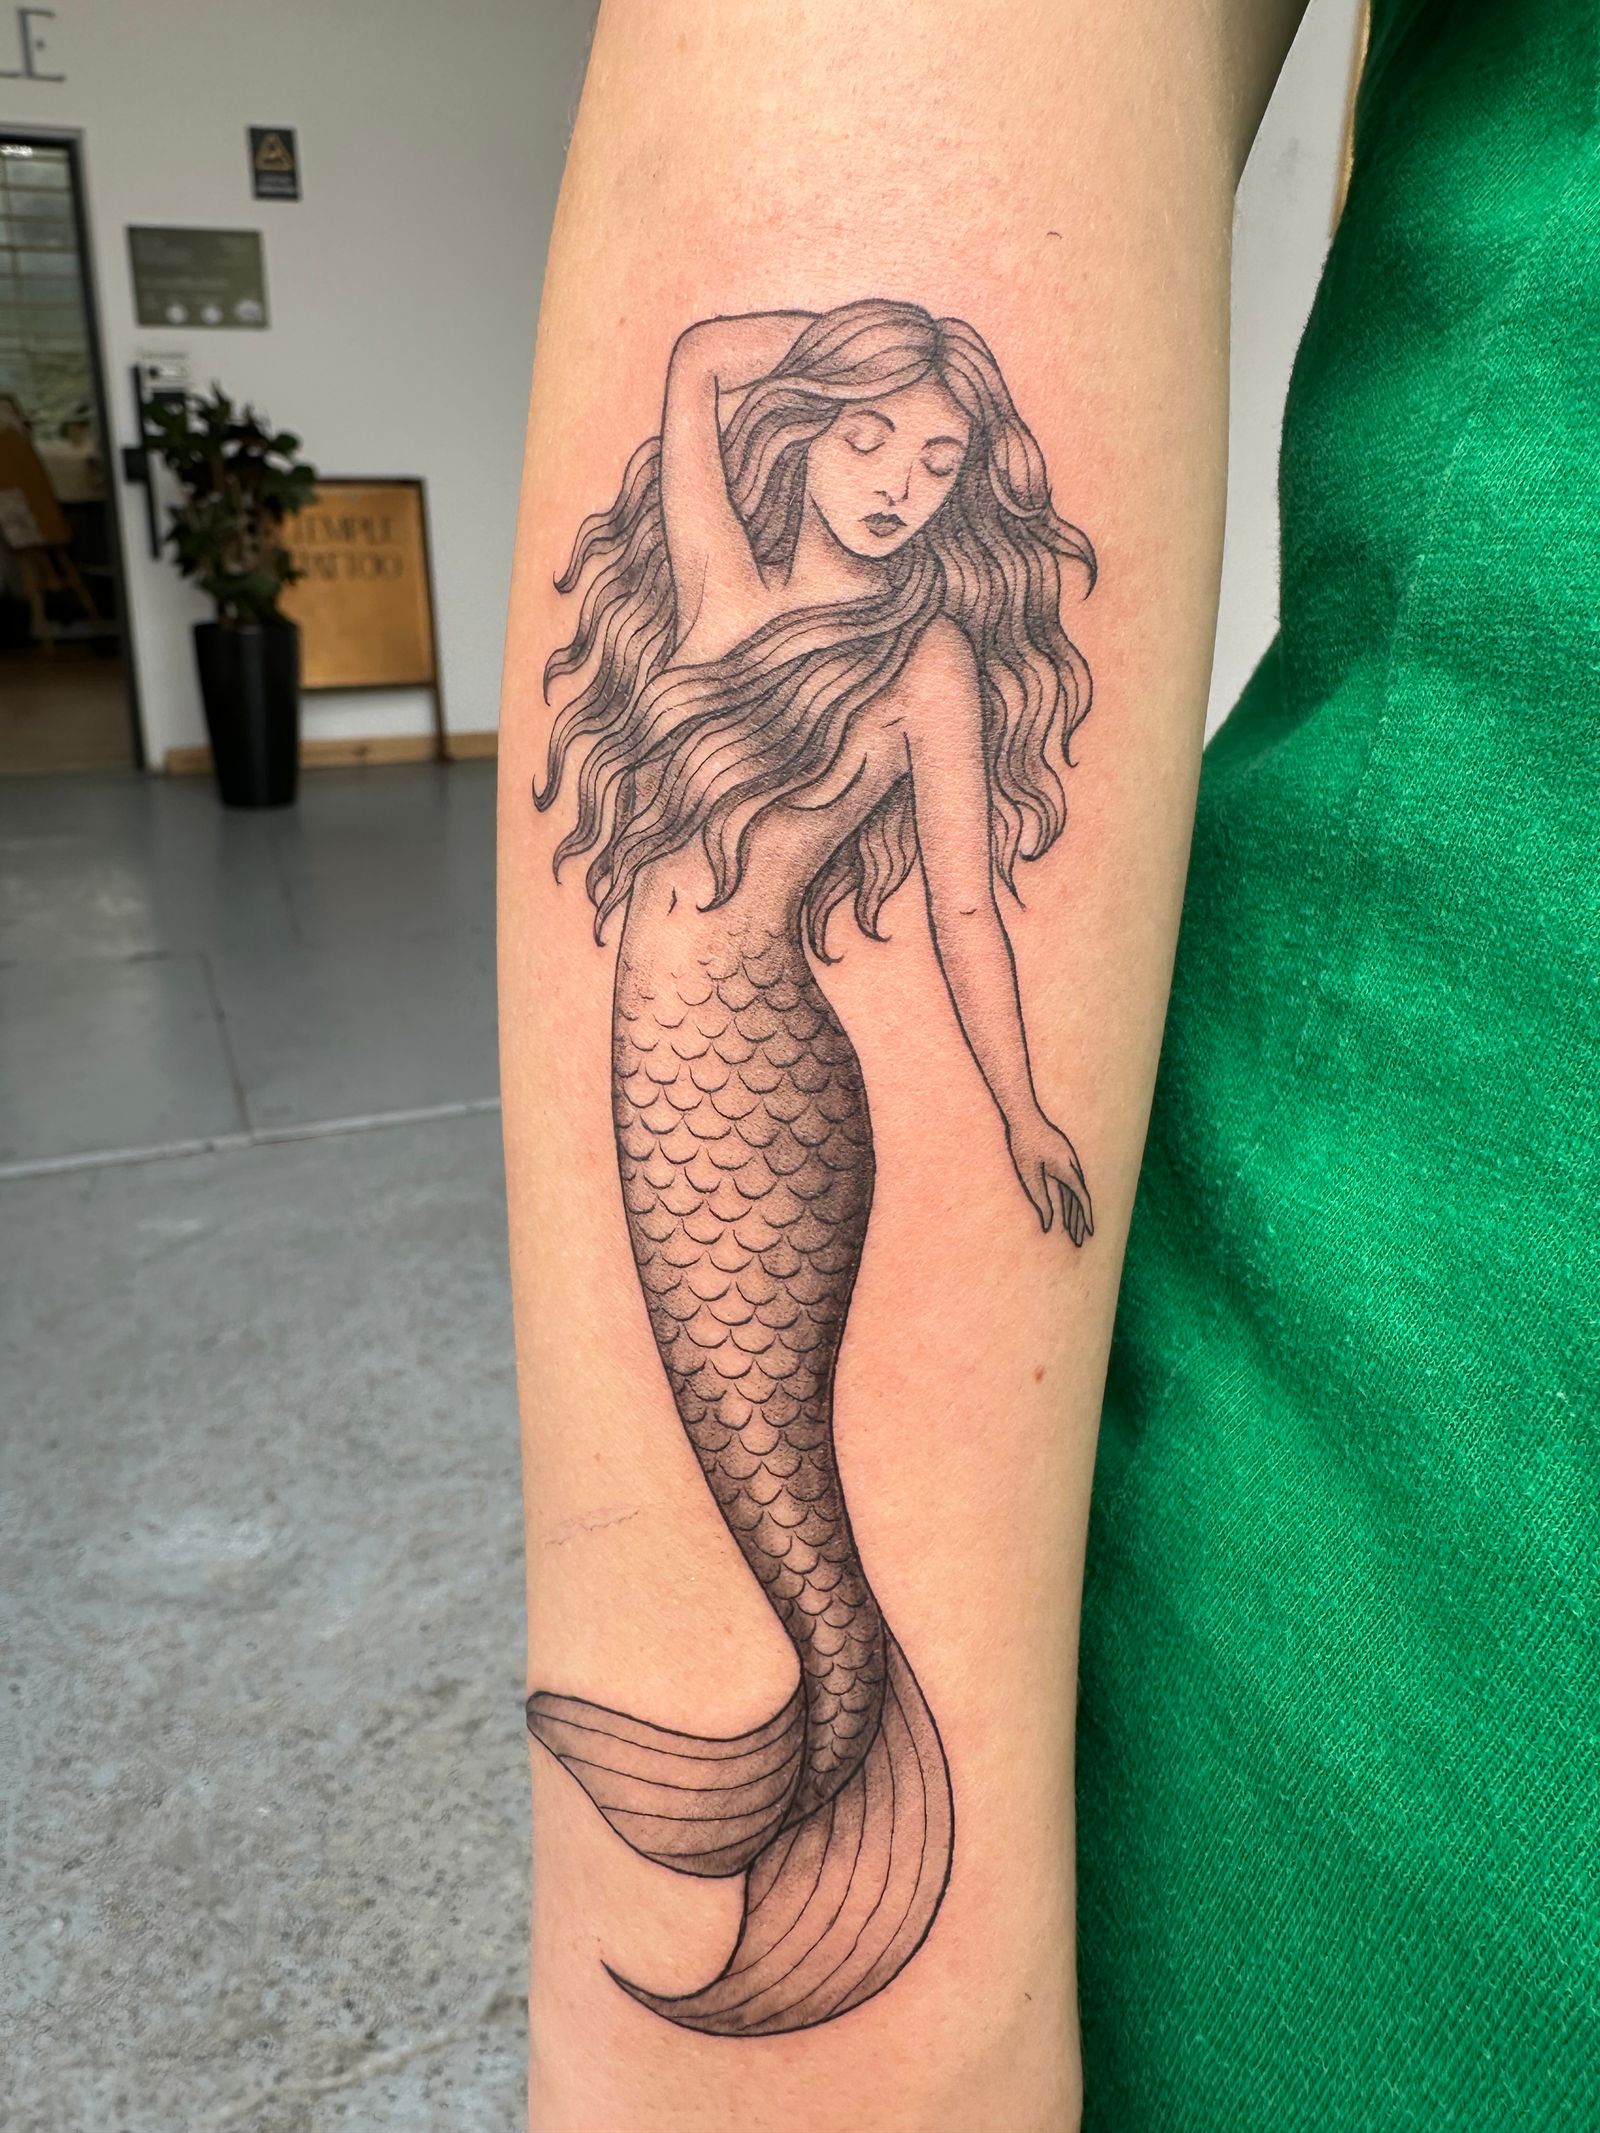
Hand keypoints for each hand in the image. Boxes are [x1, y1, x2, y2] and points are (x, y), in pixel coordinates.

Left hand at [1006, 1110, 1093, 1246]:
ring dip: (1073, 1212)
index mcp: (1067, 1170)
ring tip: (1072, 1232)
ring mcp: (1067, 1161)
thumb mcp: (1030, 1175)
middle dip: (1079, 1221)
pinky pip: (1066, 1182)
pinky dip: (1066, 1199)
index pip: (1081, 1199)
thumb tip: (1049, 1224)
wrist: (1023, 1114)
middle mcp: (1072, 1166)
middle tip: (1079, 1242)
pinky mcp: (1060, 1158)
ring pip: (1073, 1192)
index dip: (1086, 1218)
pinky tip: (1063, 1212)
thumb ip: (1041, 1200)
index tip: (1089, 1234)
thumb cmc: (1024, 1144)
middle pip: (1079, 1199)